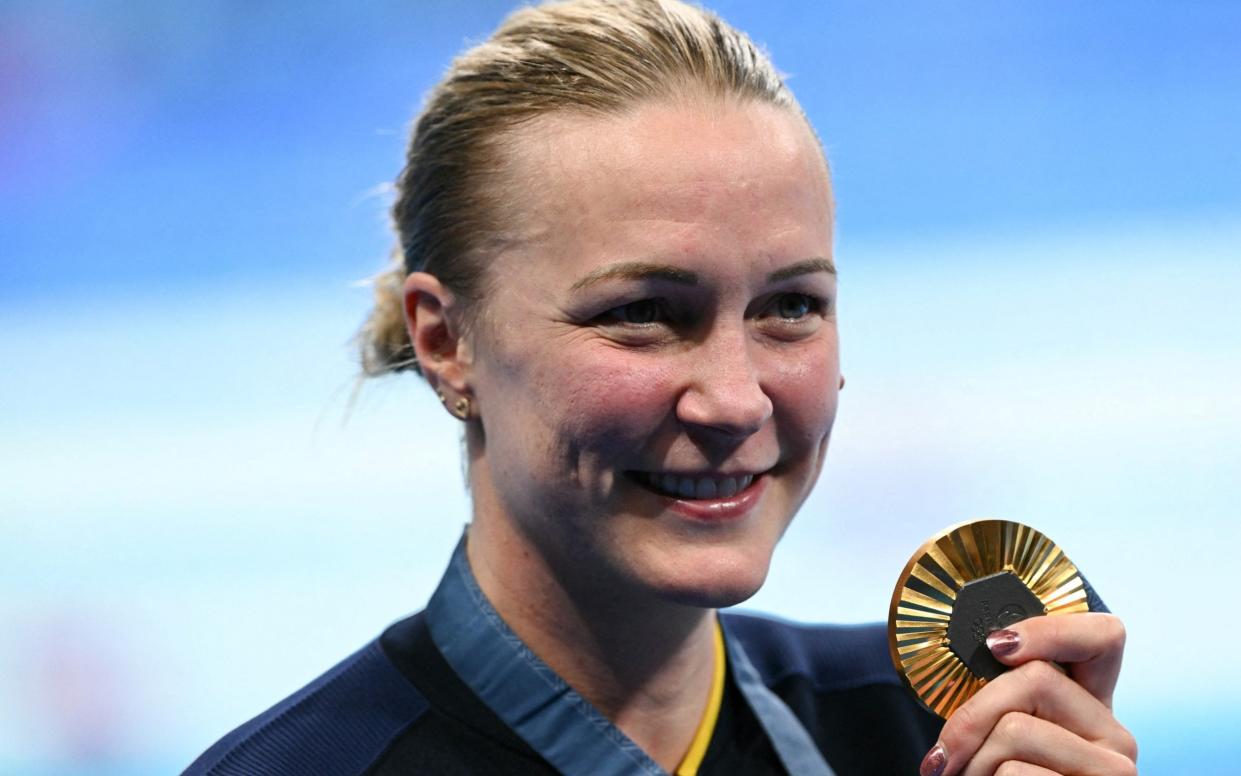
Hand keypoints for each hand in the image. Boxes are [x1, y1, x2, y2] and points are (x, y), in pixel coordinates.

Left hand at [919, 613, 1137, 775]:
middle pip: (1033, 679)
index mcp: (1092, 708)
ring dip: (971, 764)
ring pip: (1017, 729)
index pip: (1104, 637)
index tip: (995, 646)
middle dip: (970, 715)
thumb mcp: (1001, 742)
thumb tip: (985, 649)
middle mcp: (1116, 736)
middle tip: (942, 759)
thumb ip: (1003, 702)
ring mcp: (1116, 772)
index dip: (1050, 628)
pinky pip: (1017, 774)